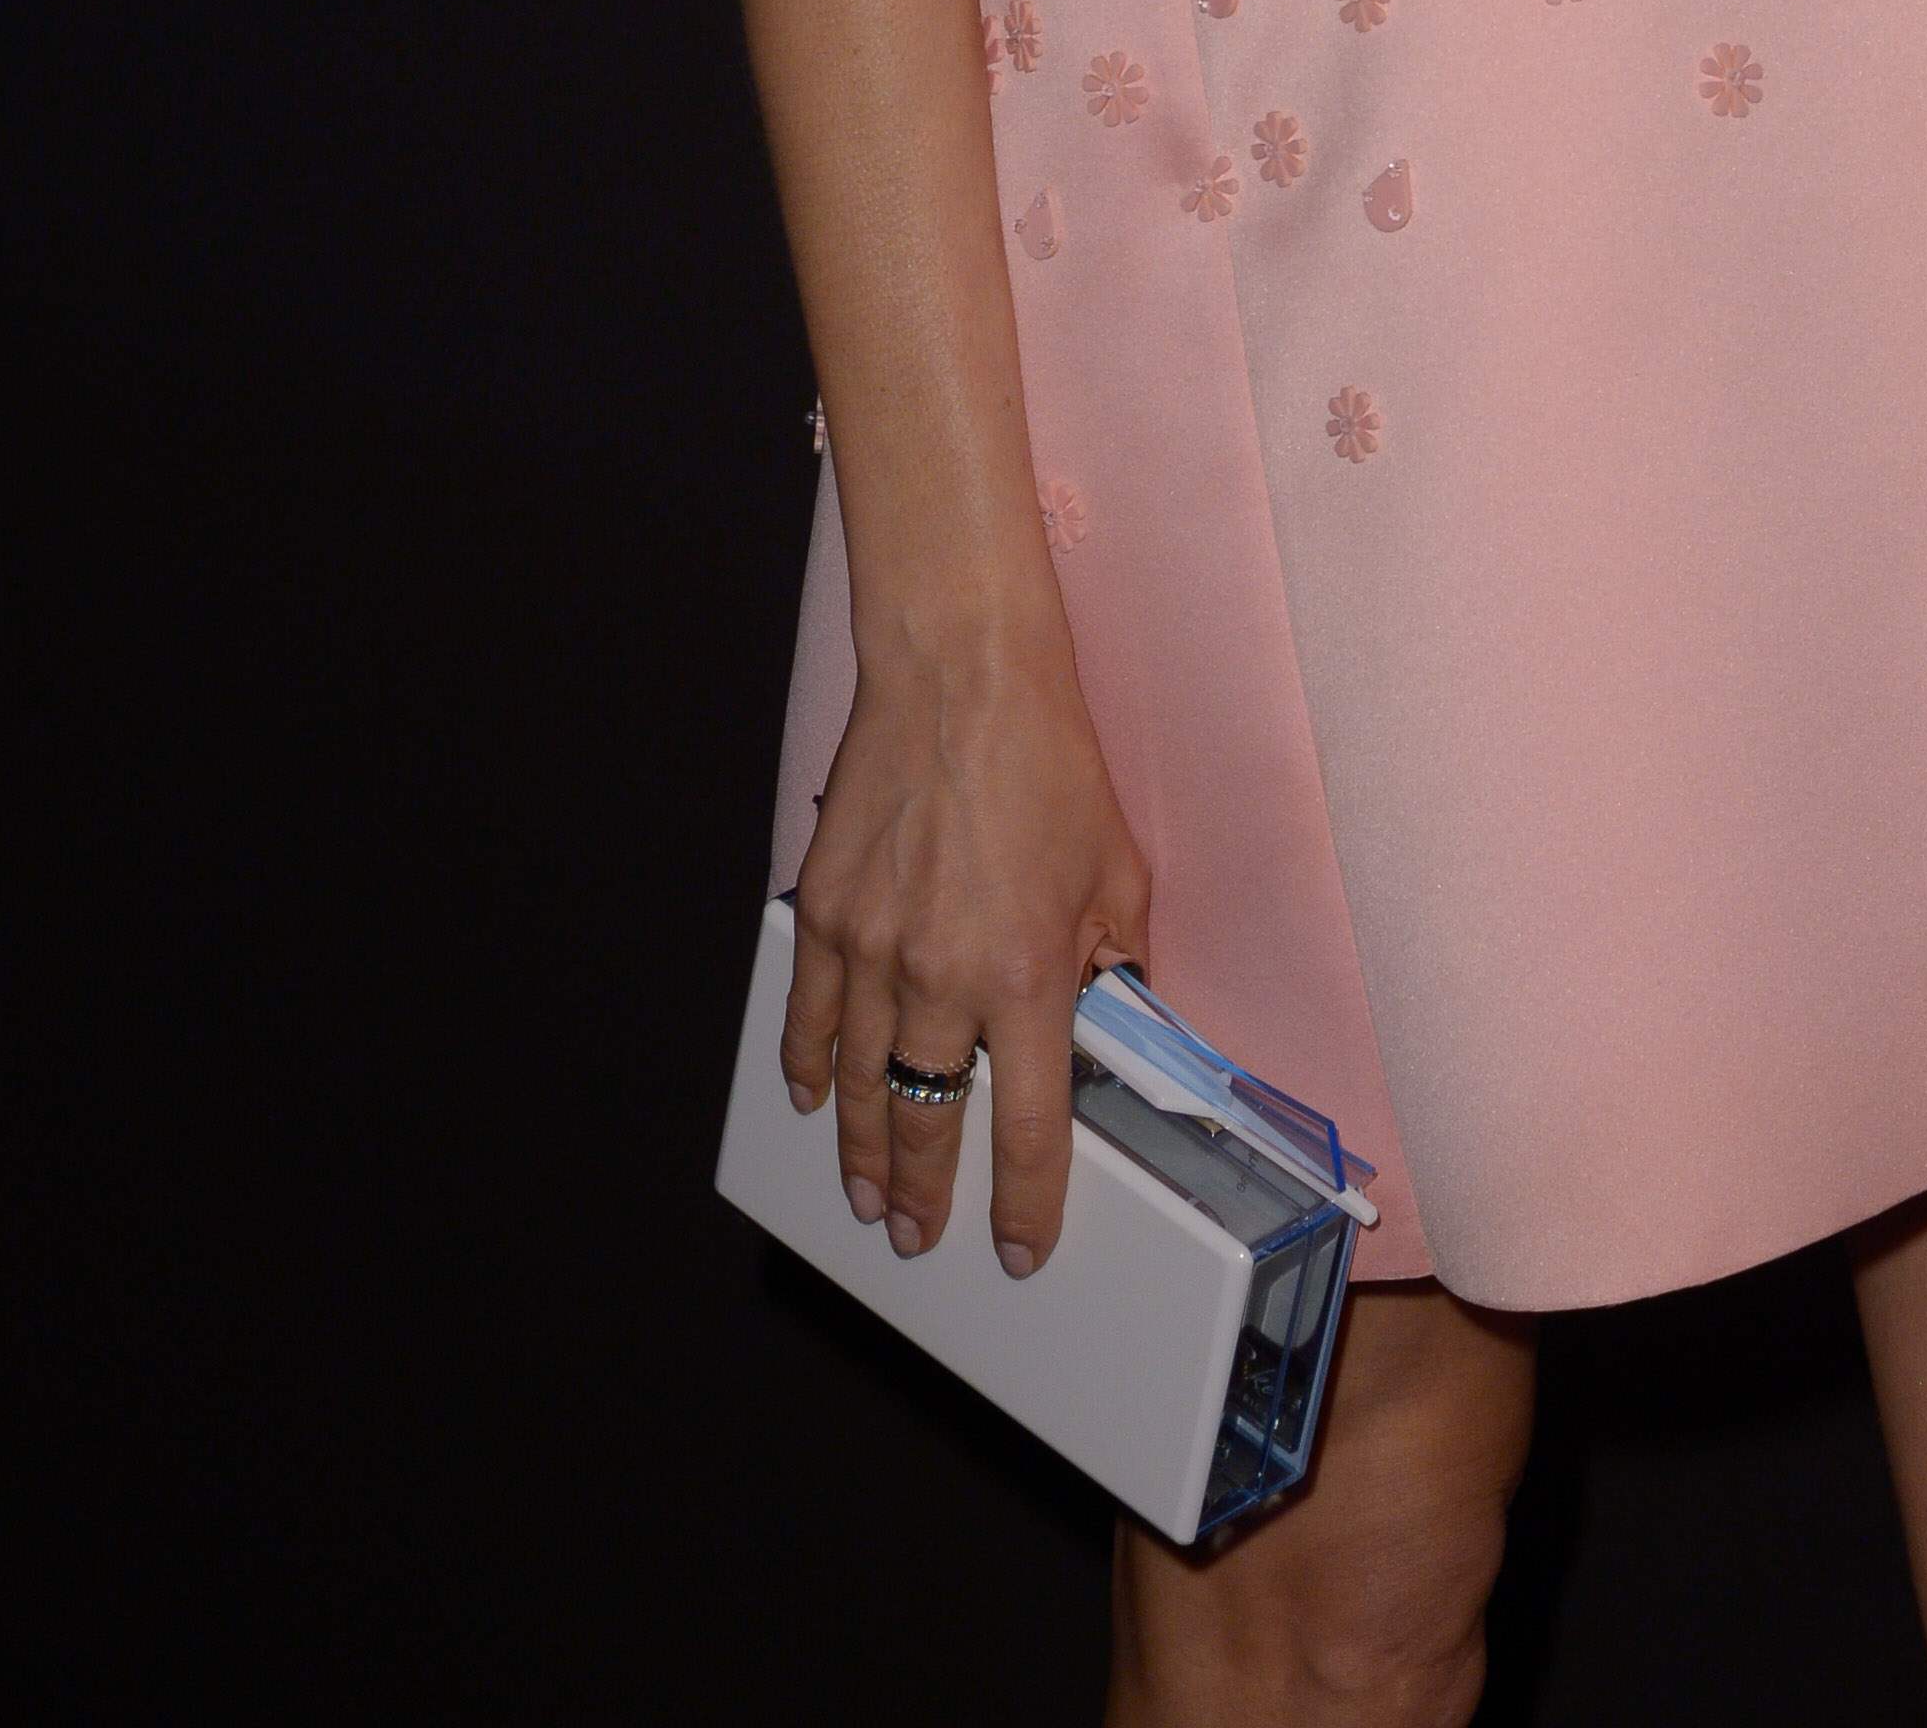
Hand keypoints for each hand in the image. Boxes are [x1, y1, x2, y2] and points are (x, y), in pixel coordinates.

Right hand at [780, 590, 1151, 1276]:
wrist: (961, 678)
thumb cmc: (1047, 763)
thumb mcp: (1118, 872)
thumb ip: (1116, 963)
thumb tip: (1110, 1024)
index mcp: (1029, 978)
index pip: (1029, 1131)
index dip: (1025, 1206)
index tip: (1019, 1248)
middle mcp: (943, 979)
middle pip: (929, 1122)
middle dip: (926, 1195)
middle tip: (918, 1235)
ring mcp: (871, 950)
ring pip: (858, 1086)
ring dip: (862, 1153)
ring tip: (867, 1197)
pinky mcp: (823, 913)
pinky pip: (808, 1017)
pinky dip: (808, 1067)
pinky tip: (812, 1098)